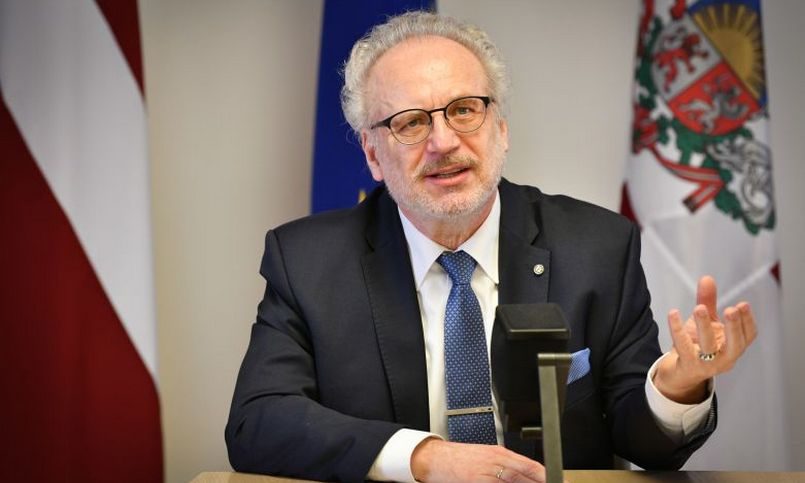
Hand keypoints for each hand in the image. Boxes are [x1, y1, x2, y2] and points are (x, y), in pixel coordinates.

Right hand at [411, 438, 547, 482]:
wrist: (435, 458)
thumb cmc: (460, 459)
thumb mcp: (486, 456)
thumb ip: (506, 466)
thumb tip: (526, 476)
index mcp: (501, 454)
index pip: (532, 466)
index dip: (547, 476)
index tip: (557, 481)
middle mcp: (496, 462)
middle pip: (526, 476)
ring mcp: (487, 474)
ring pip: (515, 482)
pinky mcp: (477, 482)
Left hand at [654, 275, 757, 403]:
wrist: (680, 372)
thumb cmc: (698, 345)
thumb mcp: (706, 323)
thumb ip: (708, 301)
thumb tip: (707, 278)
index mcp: (734, 347)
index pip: (748, 336)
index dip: (747, 321)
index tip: (743, 304)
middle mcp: (725, 358)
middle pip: (735, 345)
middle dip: (734, 327)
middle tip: (731, 309)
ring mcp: (707, 365)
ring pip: (709, 346)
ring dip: (704, 326)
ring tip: (700, 308)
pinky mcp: (688, 365)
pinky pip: (683, 347)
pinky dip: (677, 330)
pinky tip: (673, 313)